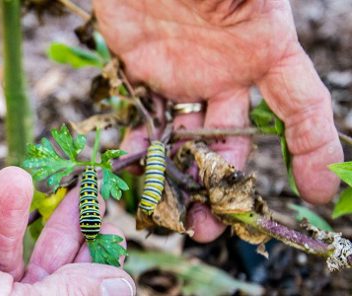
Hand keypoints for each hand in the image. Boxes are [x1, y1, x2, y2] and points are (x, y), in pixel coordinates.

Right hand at [0, 167, 134, 295]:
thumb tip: (122, 286)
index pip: (68, 293)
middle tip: (80, 183)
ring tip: (16, 177)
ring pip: (3, 247)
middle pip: (42, 268)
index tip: (107, 225)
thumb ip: (65, 293)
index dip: (91, 265)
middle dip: (58, 226)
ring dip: (9, 213)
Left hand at [94, 0, 342, 241]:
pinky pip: (148, 121)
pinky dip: (142, 148)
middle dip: (225, 184)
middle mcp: (227, 72)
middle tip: (211, 226)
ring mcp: (185, 77)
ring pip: (188, 140)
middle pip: (235, 140)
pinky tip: (136, 172)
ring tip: (170, 215)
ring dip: (181, 178)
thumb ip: (260, 11)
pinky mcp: (145, 76)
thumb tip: (280, 47)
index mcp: (263, 49)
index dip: (313, 149)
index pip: (301, 106)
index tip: (318, 193)